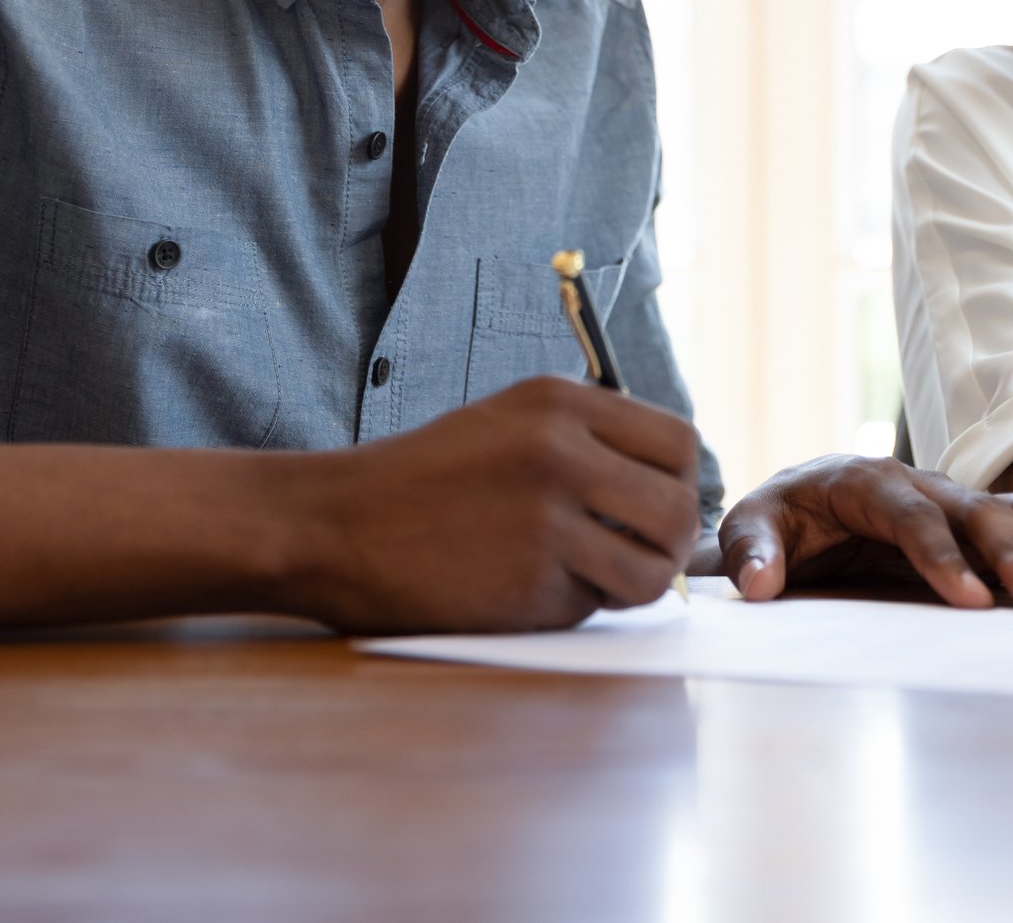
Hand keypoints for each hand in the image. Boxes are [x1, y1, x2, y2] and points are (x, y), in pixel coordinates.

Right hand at [275, 375, 700, 634]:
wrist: (333, 525)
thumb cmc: (423, 480)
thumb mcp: (508, 422)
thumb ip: (587, 440)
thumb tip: (672, 485)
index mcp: (560, 403)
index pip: (679, 442)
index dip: (679, 482)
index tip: (653, 506)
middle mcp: (561, 453)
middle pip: (679, 509)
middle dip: (669, 544)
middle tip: (637, 556)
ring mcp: (545, 520)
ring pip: (650, 570)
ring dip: (630, 586)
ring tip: (588, 579)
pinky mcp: (526, 584)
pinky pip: (590, 606)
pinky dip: (571, 608)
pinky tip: (524, 590)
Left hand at [711, 455, 1012, 609]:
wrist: (804, 498)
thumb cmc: (781, 515)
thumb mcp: (751, 525)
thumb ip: (752, 551)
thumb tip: (758, 586)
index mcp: (866, 479)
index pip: (910, 516)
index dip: (941, 556)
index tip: (968, 601)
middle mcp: (922, 481)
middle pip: (978, 512)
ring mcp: (957, 499)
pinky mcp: (978, 521)